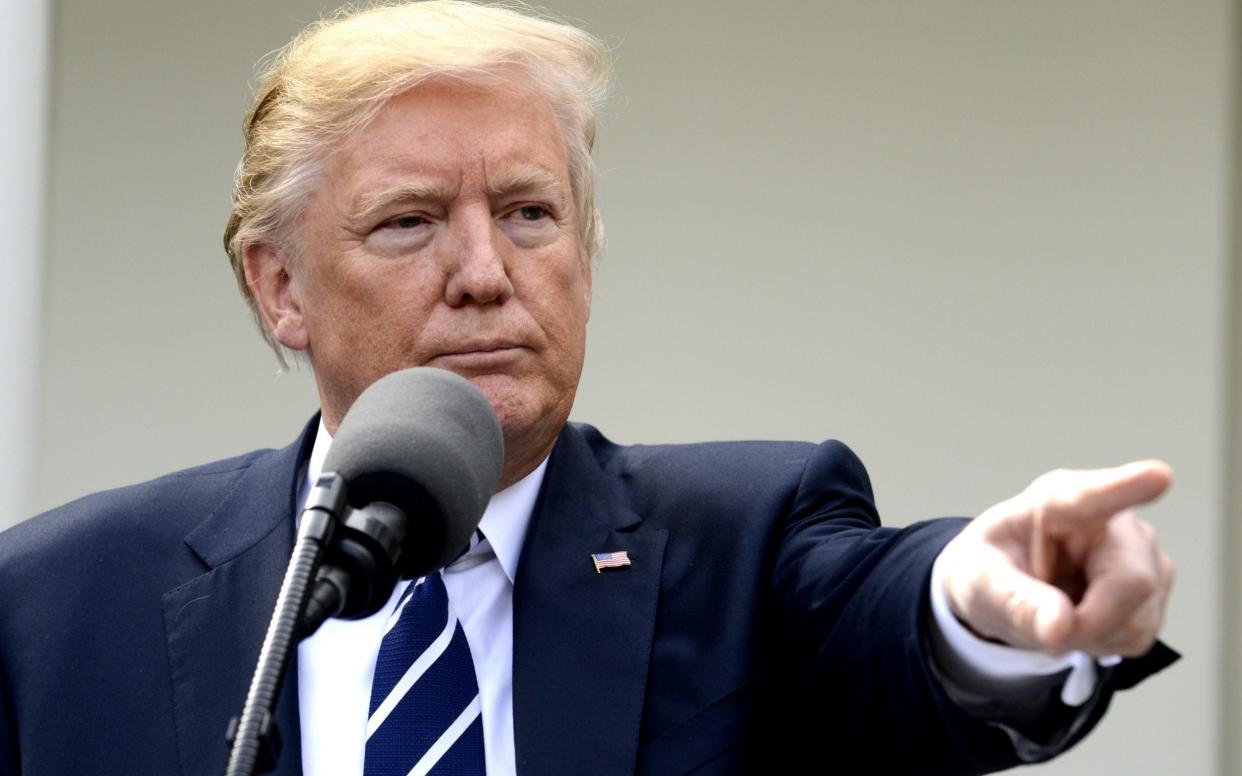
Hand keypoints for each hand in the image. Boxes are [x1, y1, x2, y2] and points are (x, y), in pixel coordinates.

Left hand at [938, 461, 1173, 656]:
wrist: (1004, 585)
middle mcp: (1111, 519)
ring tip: (1056, 613)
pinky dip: (1104, 641)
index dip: (1128, 487)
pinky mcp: (1155, 583)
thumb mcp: (980, 584)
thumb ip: (1015, 602)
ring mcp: (1141, 551)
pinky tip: (1080, 619)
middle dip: (1089, 623)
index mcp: (1059, 501)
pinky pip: (1140, 633)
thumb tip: (1060, 628)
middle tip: (1046, 630)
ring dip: (1092, 635)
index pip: (1096, 495)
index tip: (1159, 476)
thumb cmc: (990, 569)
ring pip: (1138, 617)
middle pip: (1132, 582)